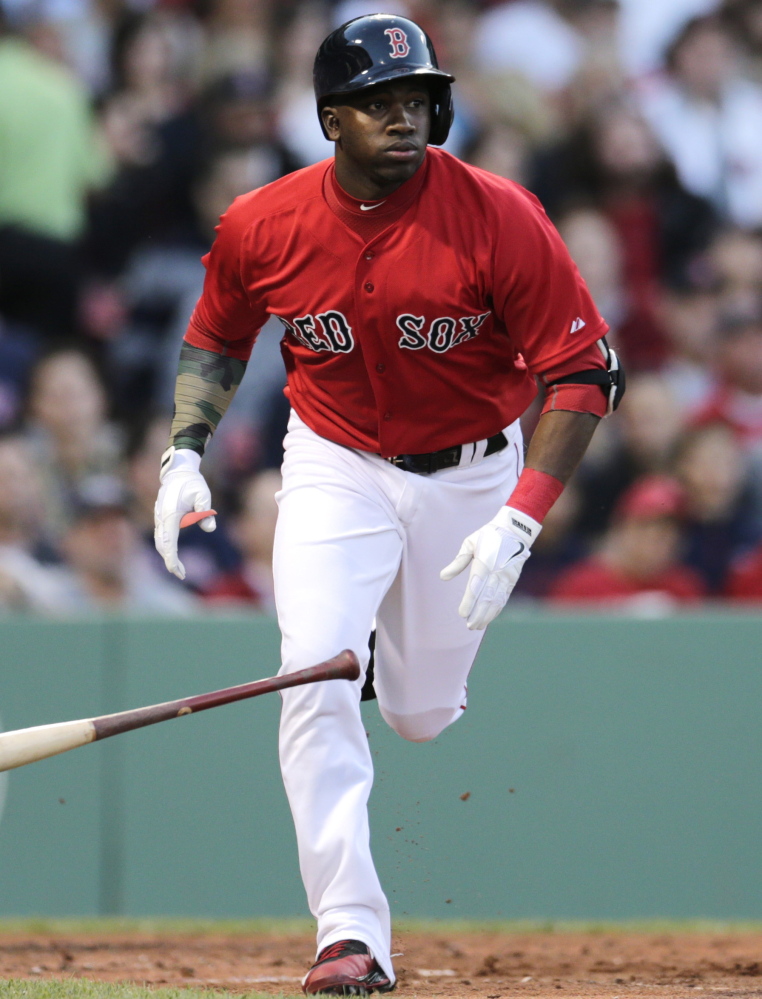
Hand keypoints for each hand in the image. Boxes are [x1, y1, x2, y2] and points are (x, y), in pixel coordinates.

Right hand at [154, 447, 215, 579]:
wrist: (178, 472)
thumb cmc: (192, 483)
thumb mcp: (203, 494)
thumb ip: (206, 511)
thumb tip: (210, 528)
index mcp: (170, 514)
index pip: (169, 542)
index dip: (172, 559)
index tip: (177, 571)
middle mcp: (161, 518)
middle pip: (162, 545)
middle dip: (170, 562)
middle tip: (181, 575)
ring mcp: (159, 518)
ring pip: (160, 542)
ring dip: (167, 556)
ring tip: (179, 569)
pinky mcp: (161, 518)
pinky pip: (161, 537)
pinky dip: (166, 548)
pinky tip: (173, 555)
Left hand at [440, 506, 539, 629]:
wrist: (514, 530)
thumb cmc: (488, 535)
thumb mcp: (470, 543)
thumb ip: (458, 561)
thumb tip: (443, 577)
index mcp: (484, 562)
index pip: (475, 586)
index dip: (469, 602)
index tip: (462, 614)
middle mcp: (496, 572)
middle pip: (487, 597)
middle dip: (478, 613)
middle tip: (470, 626)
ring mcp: (506, 576)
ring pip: (497, 600)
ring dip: (488, 615)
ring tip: (478, 625)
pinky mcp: (513, 579)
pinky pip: (504, 597)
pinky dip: (497, 608)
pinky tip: (490, 616)